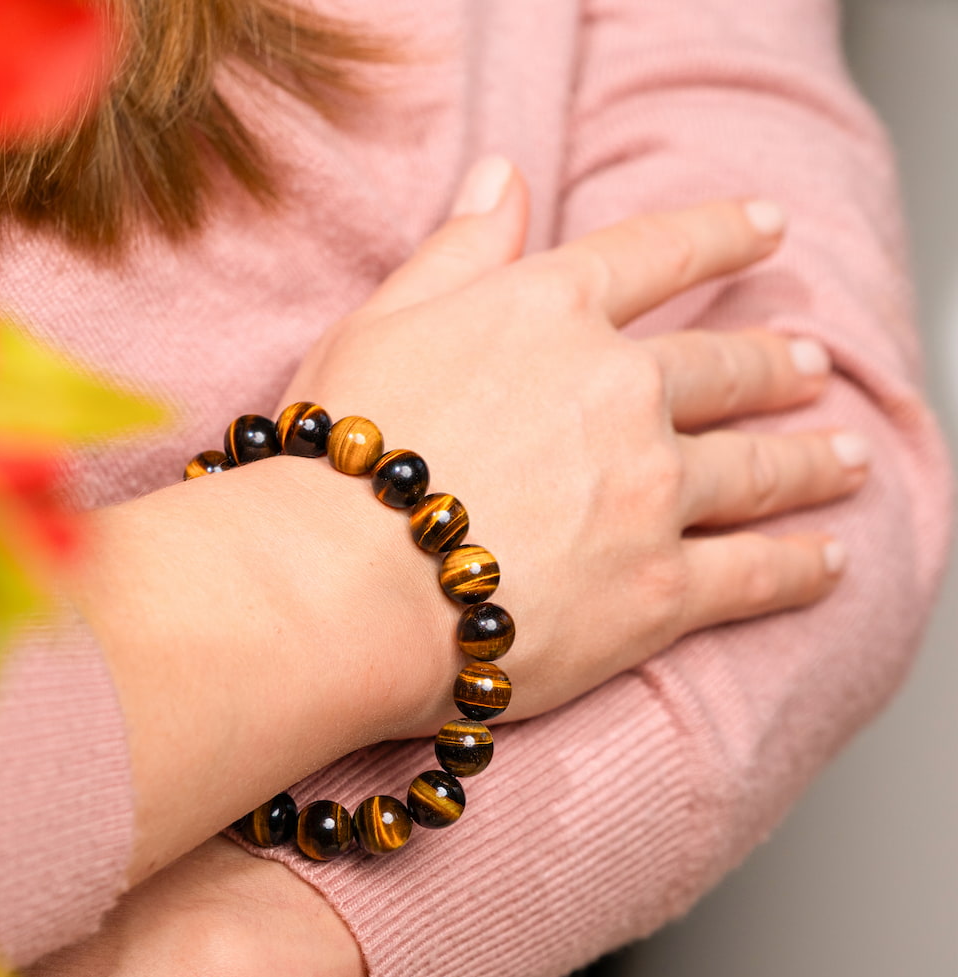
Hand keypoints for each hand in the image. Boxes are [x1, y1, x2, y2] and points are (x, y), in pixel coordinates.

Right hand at [279, 158, 865, 731]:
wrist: (340, 586)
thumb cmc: (339, 458)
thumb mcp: (380, 326)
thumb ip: (457, 253)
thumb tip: (503, 176)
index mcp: (550, 316)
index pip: (660, 255)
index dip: (721, 235)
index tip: (768, 228)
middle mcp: (619, 392)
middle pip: (728, 367)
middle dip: (778, 365)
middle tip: (810, 367)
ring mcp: (650, 492)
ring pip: (761, 468)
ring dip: (811, 461)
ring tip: (846, 458)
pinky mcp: (660, 592)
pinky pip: (755, 575)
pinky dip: (799, 569)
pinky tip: (827, 562)